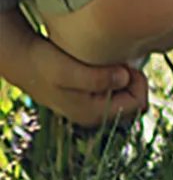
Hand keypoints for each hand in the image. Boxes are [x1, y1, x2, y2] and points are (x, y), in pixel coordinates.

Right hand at [9, 34, 148, 127]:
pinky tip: (110, 67)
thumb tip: (124, 78)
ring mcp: (95, 109)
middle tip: (123, 64)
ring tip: (116, 64)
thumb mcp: (67, 70)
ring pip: (130, 100)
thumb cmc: (45, 66)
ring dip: (129, 82)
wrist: (27, 64)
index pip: (137, 105)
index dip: (139, 83)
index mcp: (94, 114)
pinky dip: (121, 80)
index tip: (126, 65)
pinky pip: (120, 94)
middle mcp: (97, 116)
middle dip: (137, 84)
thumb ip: (96, 78)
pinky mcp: (94, 99)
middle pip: (137, 106)